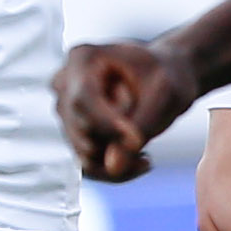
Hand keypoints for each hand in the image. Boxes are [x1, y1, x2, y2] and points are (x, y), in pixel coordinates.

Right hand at [55, 36, 199, 180]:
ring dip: (122, 158)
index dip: (107, 125)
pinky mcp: (73, 135)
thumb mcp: (164, 94)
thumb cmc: (166, 76)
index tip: (138, 141)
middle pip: (83, 130)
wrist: (164, 80)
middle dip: (119, 139)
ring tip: (147, 145)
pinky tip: (141, 160)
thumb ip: (141, 126)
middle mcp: (64, 84)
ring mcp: (65, 111)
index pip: (83, 100)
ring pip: (85, 154)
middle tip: (149, 127)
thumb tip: (113, 167)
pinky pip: (88, 167)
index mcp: (83, 58)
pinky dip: (117, 171)